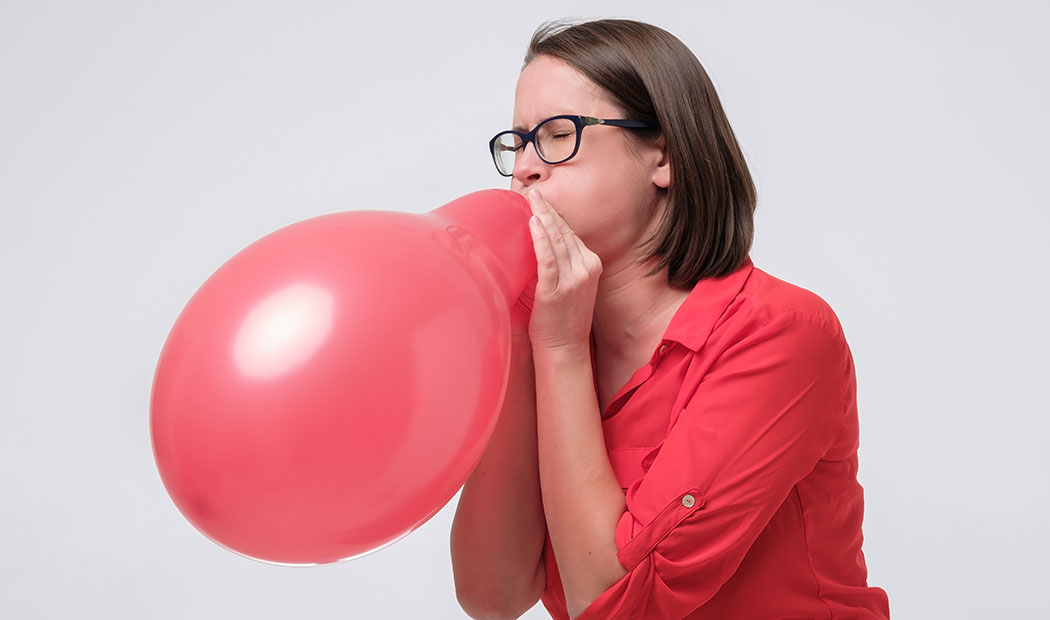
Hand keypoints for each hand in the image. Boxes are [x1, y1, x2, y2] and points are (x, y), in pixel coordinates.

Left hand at [525, 189, 601, 352]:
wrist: (565, 348)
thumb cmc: (564, 320)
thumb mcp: (571, 286)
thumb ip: (562, 265)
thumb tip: (540, 244)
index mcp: (591, 265)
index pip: (572, 234)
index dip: (556, 216)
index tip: (544, 202)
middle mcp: (586, 268)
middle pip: (565, 232)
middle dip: (549, 210)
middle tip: (536, 192)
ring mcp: (573, 279)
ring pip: (557, 240)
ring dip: (543, 217)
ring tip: (532, 201)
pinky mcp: (556, 289)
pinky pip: (547, 258)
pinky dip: (540, 238)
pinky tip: (533, 223)